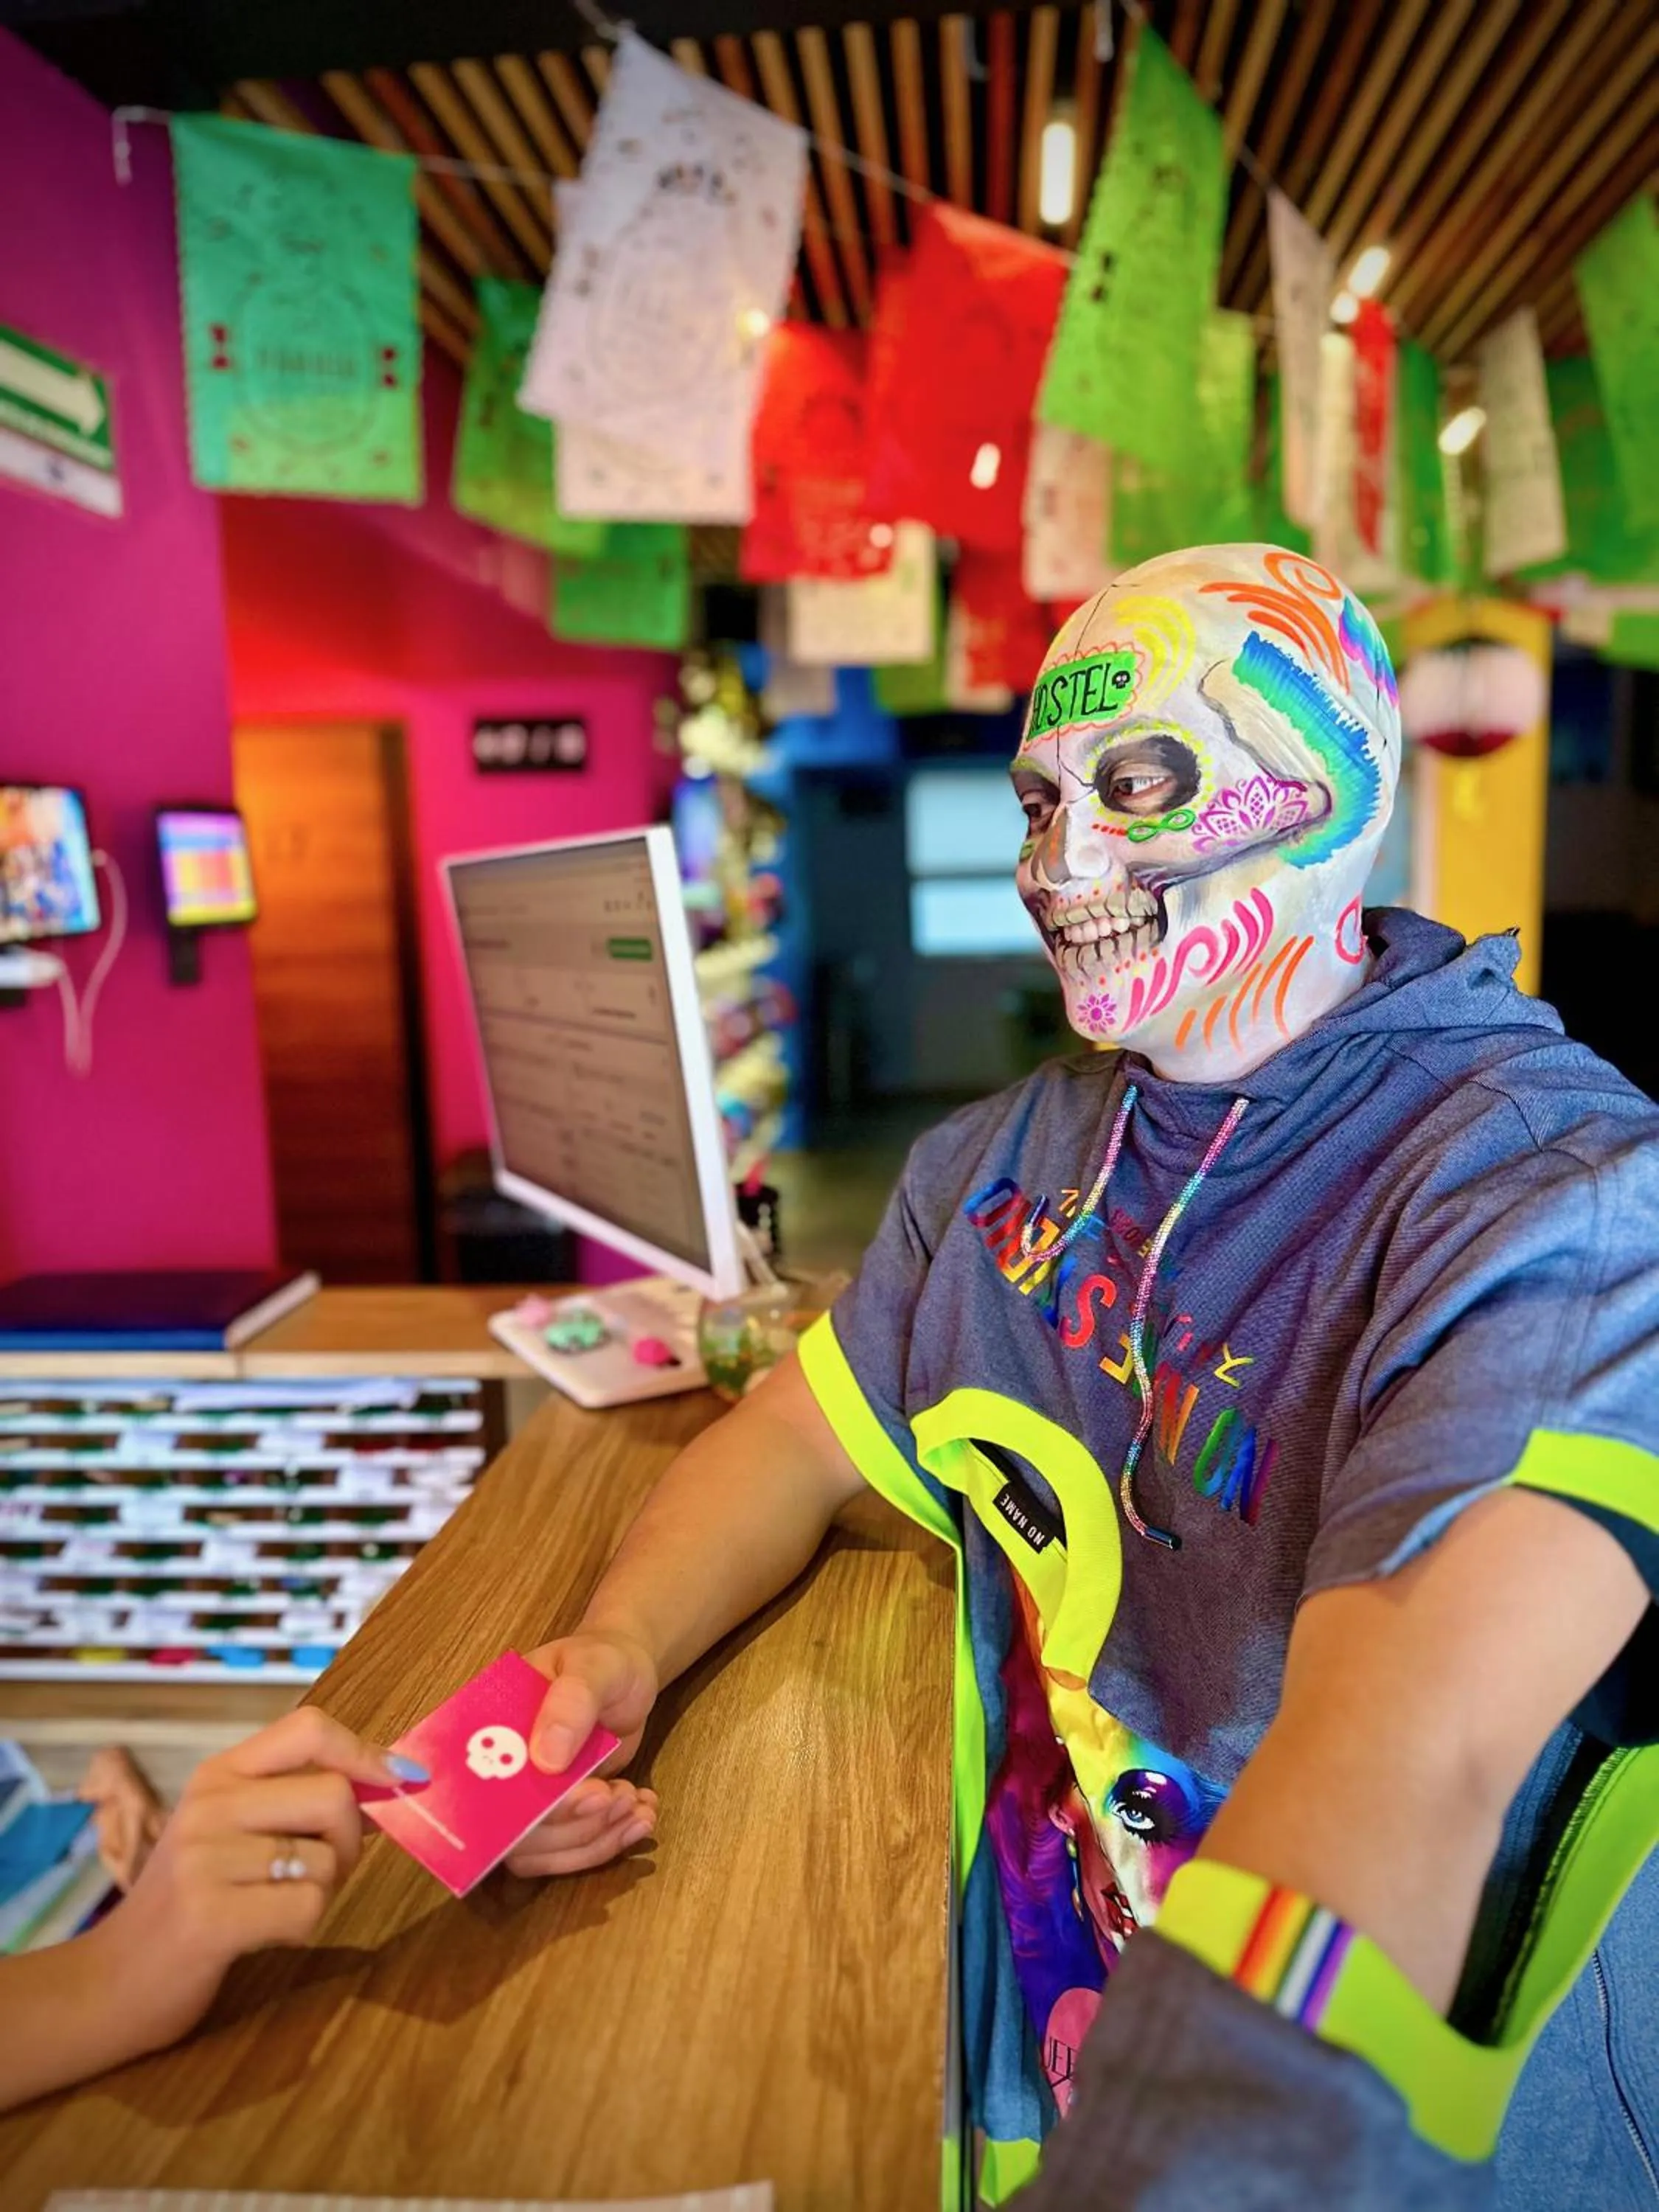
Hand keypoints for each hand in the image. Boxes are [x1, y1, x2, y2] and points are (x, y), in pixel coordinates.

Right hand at [95, 1706, 419, 2054]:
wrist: (111, 1982)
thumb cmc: (192, 1903)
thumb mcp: (232, 1832)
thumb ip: (297, 1801)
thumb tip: (390, 1784)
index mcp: (219, 1774)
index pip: (309, 1727)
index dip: (367, 1751)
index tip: (402, 1780)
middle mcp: (210, 1805)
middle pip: (334, 1796)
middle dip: (351, 1842)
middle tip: (322, 1873)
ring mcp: (205, 1858)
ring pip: (328, 1860)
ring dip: (322, 1893)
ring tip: (273, 1906)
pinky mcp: (210, 1916)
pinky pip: (307, 1908)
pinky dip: (301, 1927)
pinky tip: (261, 1933)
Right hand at [504, 1627, 660, 1876]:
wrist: (627, 1673)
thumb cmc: (602, 1660)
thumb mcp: (592, 1666)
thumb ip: (571, 1703)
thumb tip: (546, 1761)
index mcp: (488, 1730)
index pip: (484, 1785)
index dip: (524, 1809)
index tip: (589, 1795)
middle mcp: (500, 1772)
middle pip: (516, 1832)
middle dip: (574, 1825)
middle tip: (621, 1797)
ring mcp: (531, 1797)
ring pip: (546, 1849)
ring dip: (596, 1838)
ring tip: (639, 1806)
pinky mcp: (562, 1814)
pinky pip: (573, 1847)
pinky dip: (611, 1841)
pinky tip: (643, 1815)